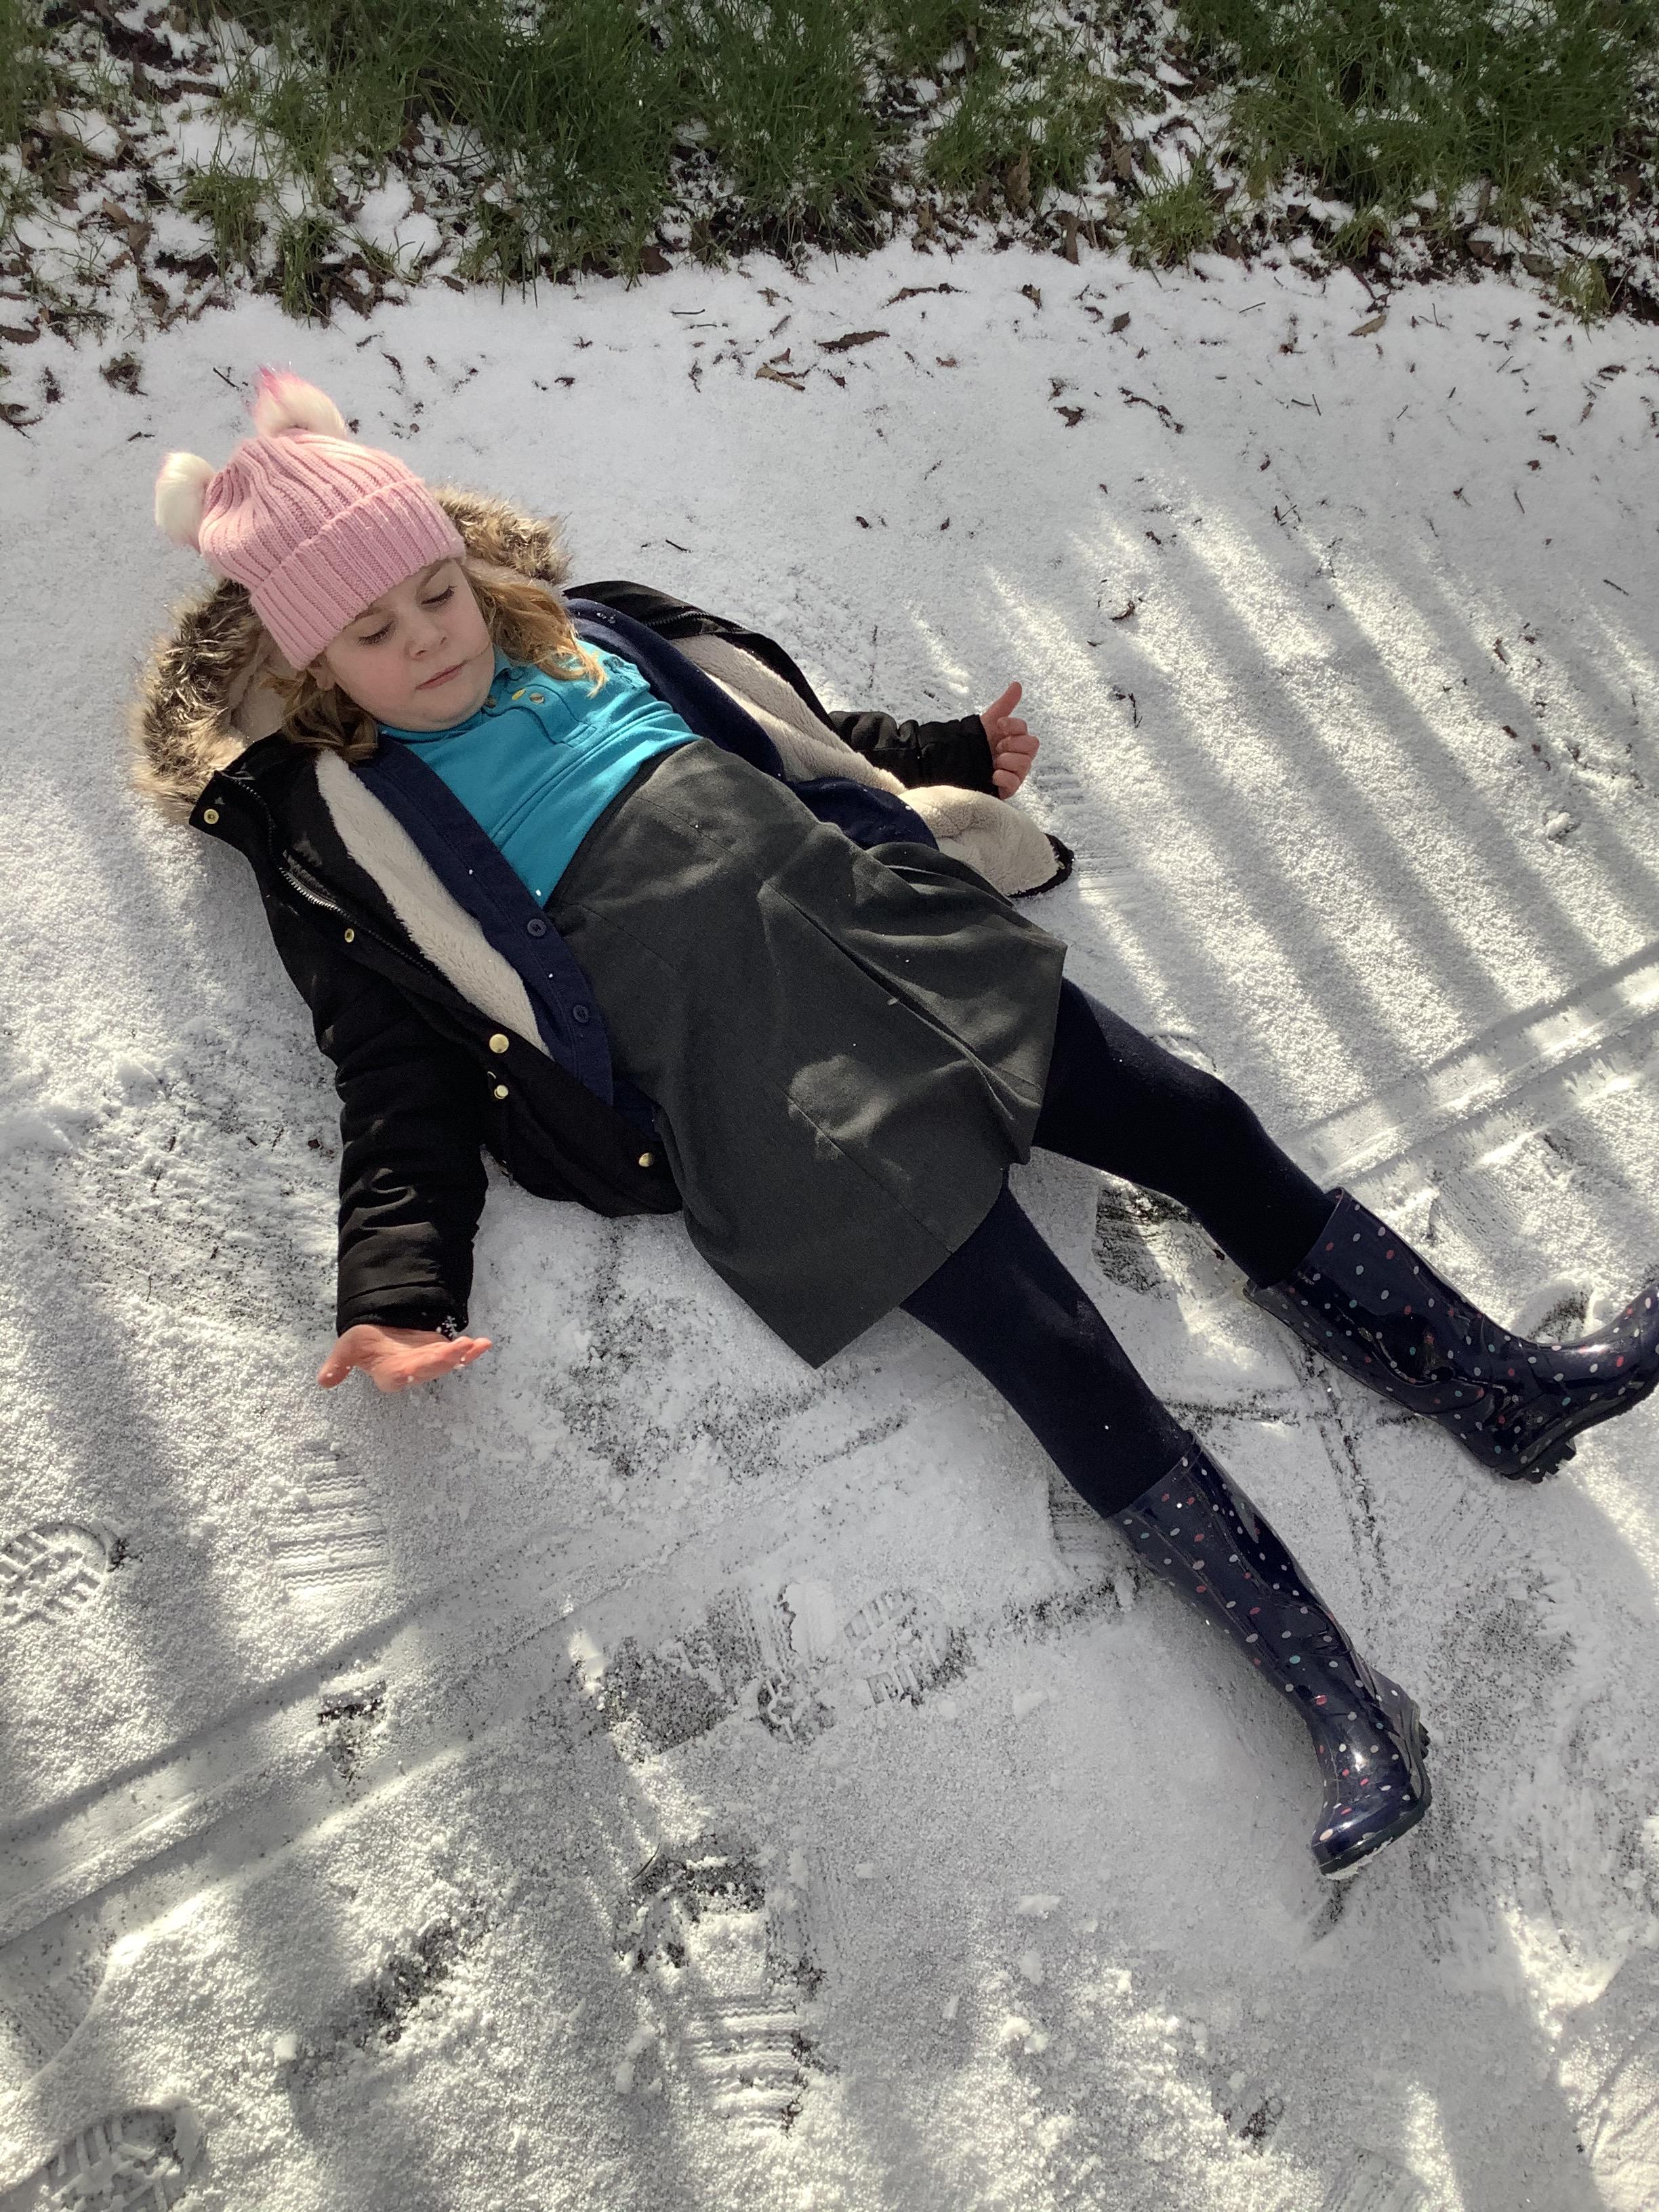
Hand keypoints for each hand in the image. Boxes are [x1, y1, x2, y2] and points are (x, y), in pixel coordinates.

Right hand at [317, 1323, 491, 1392]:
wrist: (382, 1332)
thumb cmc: (366, 1342)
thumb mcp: (348, 1349)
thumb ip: (339, 1364)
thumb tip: (323, 1380)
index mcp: (391, 1373)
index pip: (398, 1376)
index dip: (406, 1373)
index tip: (410, 1370)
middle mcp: (413, 1371)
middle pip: (428, 1368)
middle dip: (443, 1359)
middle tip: (457, 1348)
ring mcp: (430, 1362)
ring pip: (446, 1361)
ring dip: (460, 1354)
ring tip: (473, 1344)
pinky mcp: (442, 1353)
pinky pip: (458, 1354)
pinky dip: (471, 1350)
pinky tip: (484, 1343)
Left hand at [980, 681, 1037, 795]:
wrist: (954, 765)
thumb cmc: (974, 744)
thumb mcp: (988, 723)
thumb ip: (1004, 705)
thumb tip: (1017, 684)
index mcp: (1015, 740)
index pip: (1025, 730)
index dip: (1013, 725)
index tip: (999, 725)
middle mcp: (1018, 756)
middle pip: (1032, 746)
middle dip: (1013, 743)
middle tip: (997, 746)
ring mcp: (1014, 773)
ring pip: (1025, 764)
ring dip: (1007, 760)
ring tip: (992, 762)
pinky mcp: (1007, 789)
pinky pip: (1015, 783)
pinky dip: (1004, 777)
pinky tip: (992, 775)